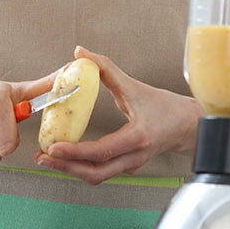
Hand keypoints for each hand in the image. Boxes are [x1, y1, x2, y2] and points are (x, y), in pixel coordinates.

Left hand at [33, 45, 201, 184]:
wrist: (187, 126)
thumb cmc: (165, 107)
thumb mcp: (134, 85)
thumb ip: (105, 67)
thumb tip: (80, 52)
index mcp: (137, 137)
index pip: (102, 151)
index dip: (76, 151)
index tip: (54, 147)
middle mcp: (133, 157)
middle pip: (95, 172)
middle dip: (65, 167)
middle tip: (42, 157)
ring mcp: (130, 166)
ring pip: (96, 176)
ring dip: (70, 169)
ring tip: (46, 159)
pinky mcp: (126, 167)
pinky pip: (100, 172)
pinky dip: (80, 167)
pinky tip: (64, 157)